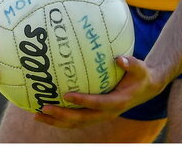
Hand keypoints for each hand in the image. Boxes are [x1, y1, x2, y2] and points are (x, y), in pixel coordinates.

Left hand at [35, 55, 165, 128]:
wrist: (145, 89)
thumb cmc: (140, 75)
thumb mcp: (140, 68)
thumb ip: (131, 63)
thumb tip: (119, 58)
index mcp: (117, 102)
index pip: (97, 104)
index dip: (82, 101)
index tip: (66, 95)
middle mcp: (107, 113)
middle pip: (82, 119)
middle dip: (62, 116)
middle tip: (44, 108)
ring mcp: (100, 116)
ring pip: (76, 123)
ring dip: (56, 121)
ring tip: (37, 115)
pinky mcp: (94, 115)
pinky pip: (76, 120)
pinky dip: (60, 119)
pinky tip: (44, 112)